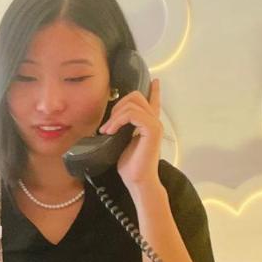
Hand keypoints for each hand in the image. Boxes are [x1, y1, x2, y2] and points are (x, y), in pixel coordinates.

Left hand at [99, 78, 162, 193]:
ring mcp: (154, 125)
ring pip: (132, 104)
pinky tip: (111, 131)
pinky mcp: (152, 130)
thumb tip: (108, 122)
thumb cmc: (129, 165)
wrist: (137, 180)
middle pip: (135, 96)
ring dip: (114, 116)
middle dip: (117, 105)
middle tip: (108, 124)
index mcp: (148, 124)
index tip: (155, 81)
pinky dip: (118, 120)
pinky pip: (133, 114)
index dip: (154, 91)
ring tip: (107, 130)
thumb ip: (121, 128)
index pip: (153, 102)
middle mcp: (153, 122)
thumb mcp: (120, 141)